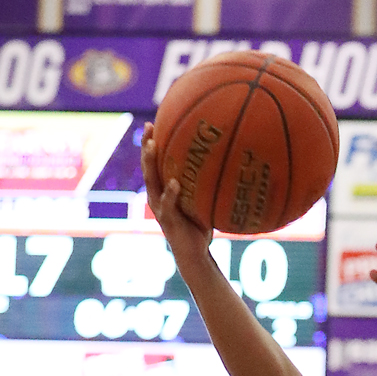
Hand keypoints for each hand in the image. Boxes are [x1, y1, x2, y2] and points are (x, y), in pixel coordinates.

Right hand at [140, 123, 214, 278]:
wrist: (194, 253)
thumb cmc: (200, 225)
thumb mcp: (202, 200)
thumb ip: (206, 183)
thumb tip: (229, 161)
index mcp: (163, 189)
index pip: (155, 162)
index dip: (152, 142)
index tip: (153, 122)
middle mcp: (157, 196)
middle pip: (148, 166)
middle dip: (147, 146)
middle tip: (148, 127)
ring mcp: (160, 207)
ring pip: (152, 181)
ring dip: (150, 163)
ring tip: (153, 146)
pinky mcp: (168, 220)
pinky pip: (168, 204)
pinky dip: (171, 193)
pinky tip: (175, 182)